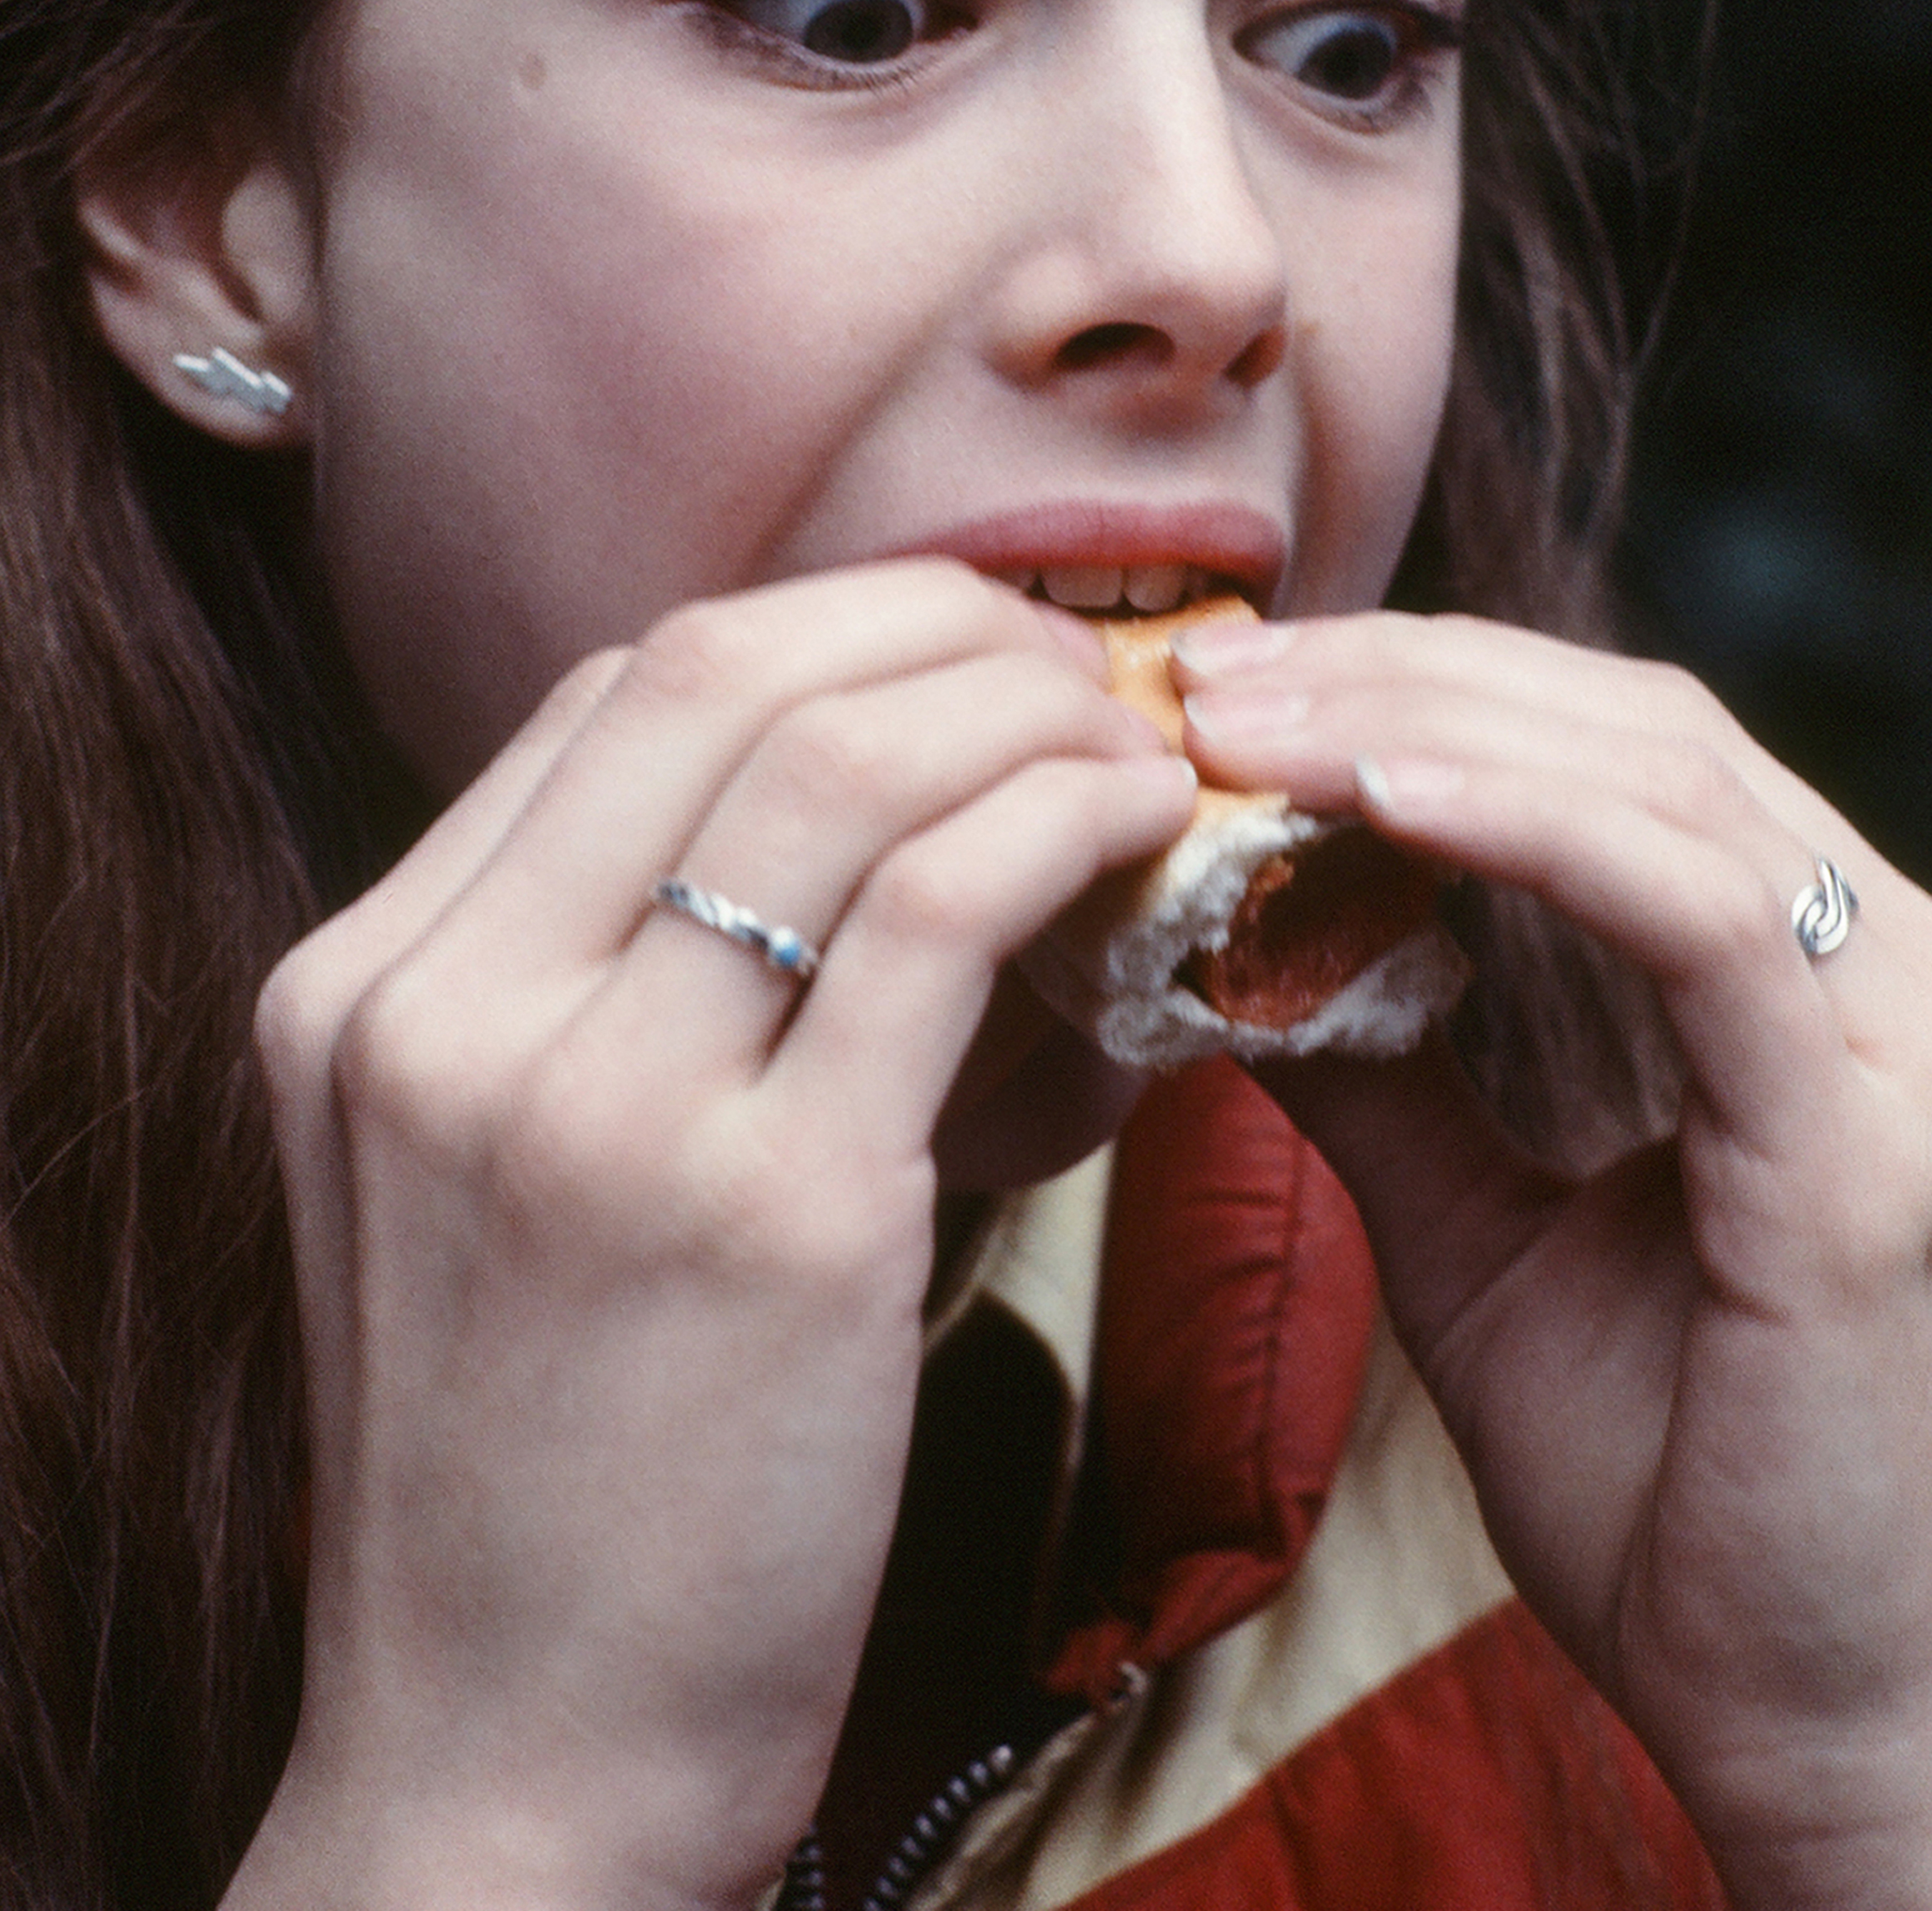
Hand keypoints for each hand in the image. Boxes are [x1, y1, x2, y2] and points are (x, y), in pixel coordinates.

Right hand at [226, 563, 1191, 1910]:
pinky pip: (943, 910)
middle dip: (922, 625)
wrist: (507, 1771)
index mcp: (360, 988)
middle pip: (713, 674)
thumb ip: (598, 992)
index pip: (605, 695)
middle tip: (1065, 661)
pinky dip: (1063, 823)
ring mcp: (592, 1106)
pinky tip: (1142, 828)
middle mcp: (444, 1012)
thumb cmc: (537, 1479)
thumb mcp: (483, 1187)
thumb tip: (858, 814)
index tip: (946, 654)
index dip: (807, 634)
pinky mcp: (769, 1214)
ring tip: (1130, 738)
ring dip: (1019, 710)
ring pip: (840, 762)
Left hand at [1176, 610, 1931, 1910]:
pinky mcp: (1863, 1142)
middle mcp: (1865, 975)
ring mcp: (1885, 1043)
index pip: (1608, 751)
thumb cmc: (1675, 1494)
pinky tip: (1365, 797)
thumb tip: (1220, 951)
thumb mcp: (1475, 1241)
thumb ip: (1381, 1080)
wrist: (1802, 1722)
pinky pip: (1696, 915)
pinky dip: (1526, 827)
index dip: (1419, 689)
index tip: (1221, 695)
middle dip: (1398, 673)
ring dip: (1427, 723)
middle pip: (1629, 723)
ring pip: (1660, 779)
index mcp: (1784, 986)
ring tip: (1237, 722)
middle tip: (1198, 674)